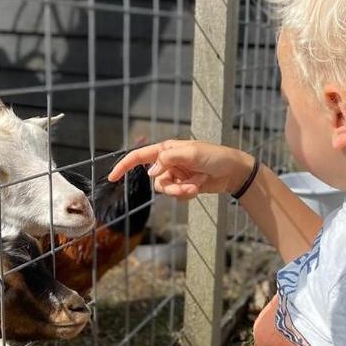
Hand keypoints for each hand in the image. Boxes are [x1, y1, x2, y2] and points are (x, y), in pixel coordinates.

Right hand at [108, 139, 254, 198]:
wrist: (233, 172)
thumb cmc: (214, 156)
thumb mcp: (191, 153)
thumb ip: (168, 159)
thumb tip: (151, 172)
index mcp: (166, 149)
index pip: (139, 156)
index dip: (124, 165)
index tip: (112, 177)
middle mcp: (168, 162)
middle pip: (155, 180)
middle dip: (171, 186)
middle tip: (188, 184)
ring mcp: (176, 175)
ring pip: (165, 190)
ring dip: (181, 190)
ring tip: (196, 185)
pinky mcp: (183, 186)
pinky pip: (176, 195)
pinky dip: (187, 194)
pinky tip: (199, 187)